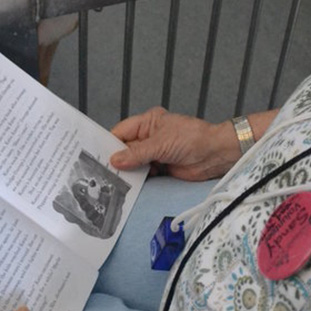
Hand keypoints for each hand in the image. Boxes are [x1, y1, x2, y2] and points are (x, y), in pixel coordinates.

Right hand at [109, 107, 239, 180]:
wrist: (216, 154)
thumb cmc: (192, 139)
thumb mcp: (161, 144)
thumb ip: (137, 153)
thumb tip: (114, 160)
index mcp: (148, 122)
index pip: (121, 132)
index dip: (109, 143)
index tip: (95, 156)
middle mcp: (149, 137)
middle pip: (126, 149)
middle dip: (116, 160)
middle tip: (99, 173)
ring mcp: (155, 153)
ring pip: (134, 163)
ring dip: (127, 172)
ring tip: (110, 182)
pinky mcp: (162, 168)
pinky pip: (144, 174)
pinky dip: (137, 180)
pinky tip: (128, 187)